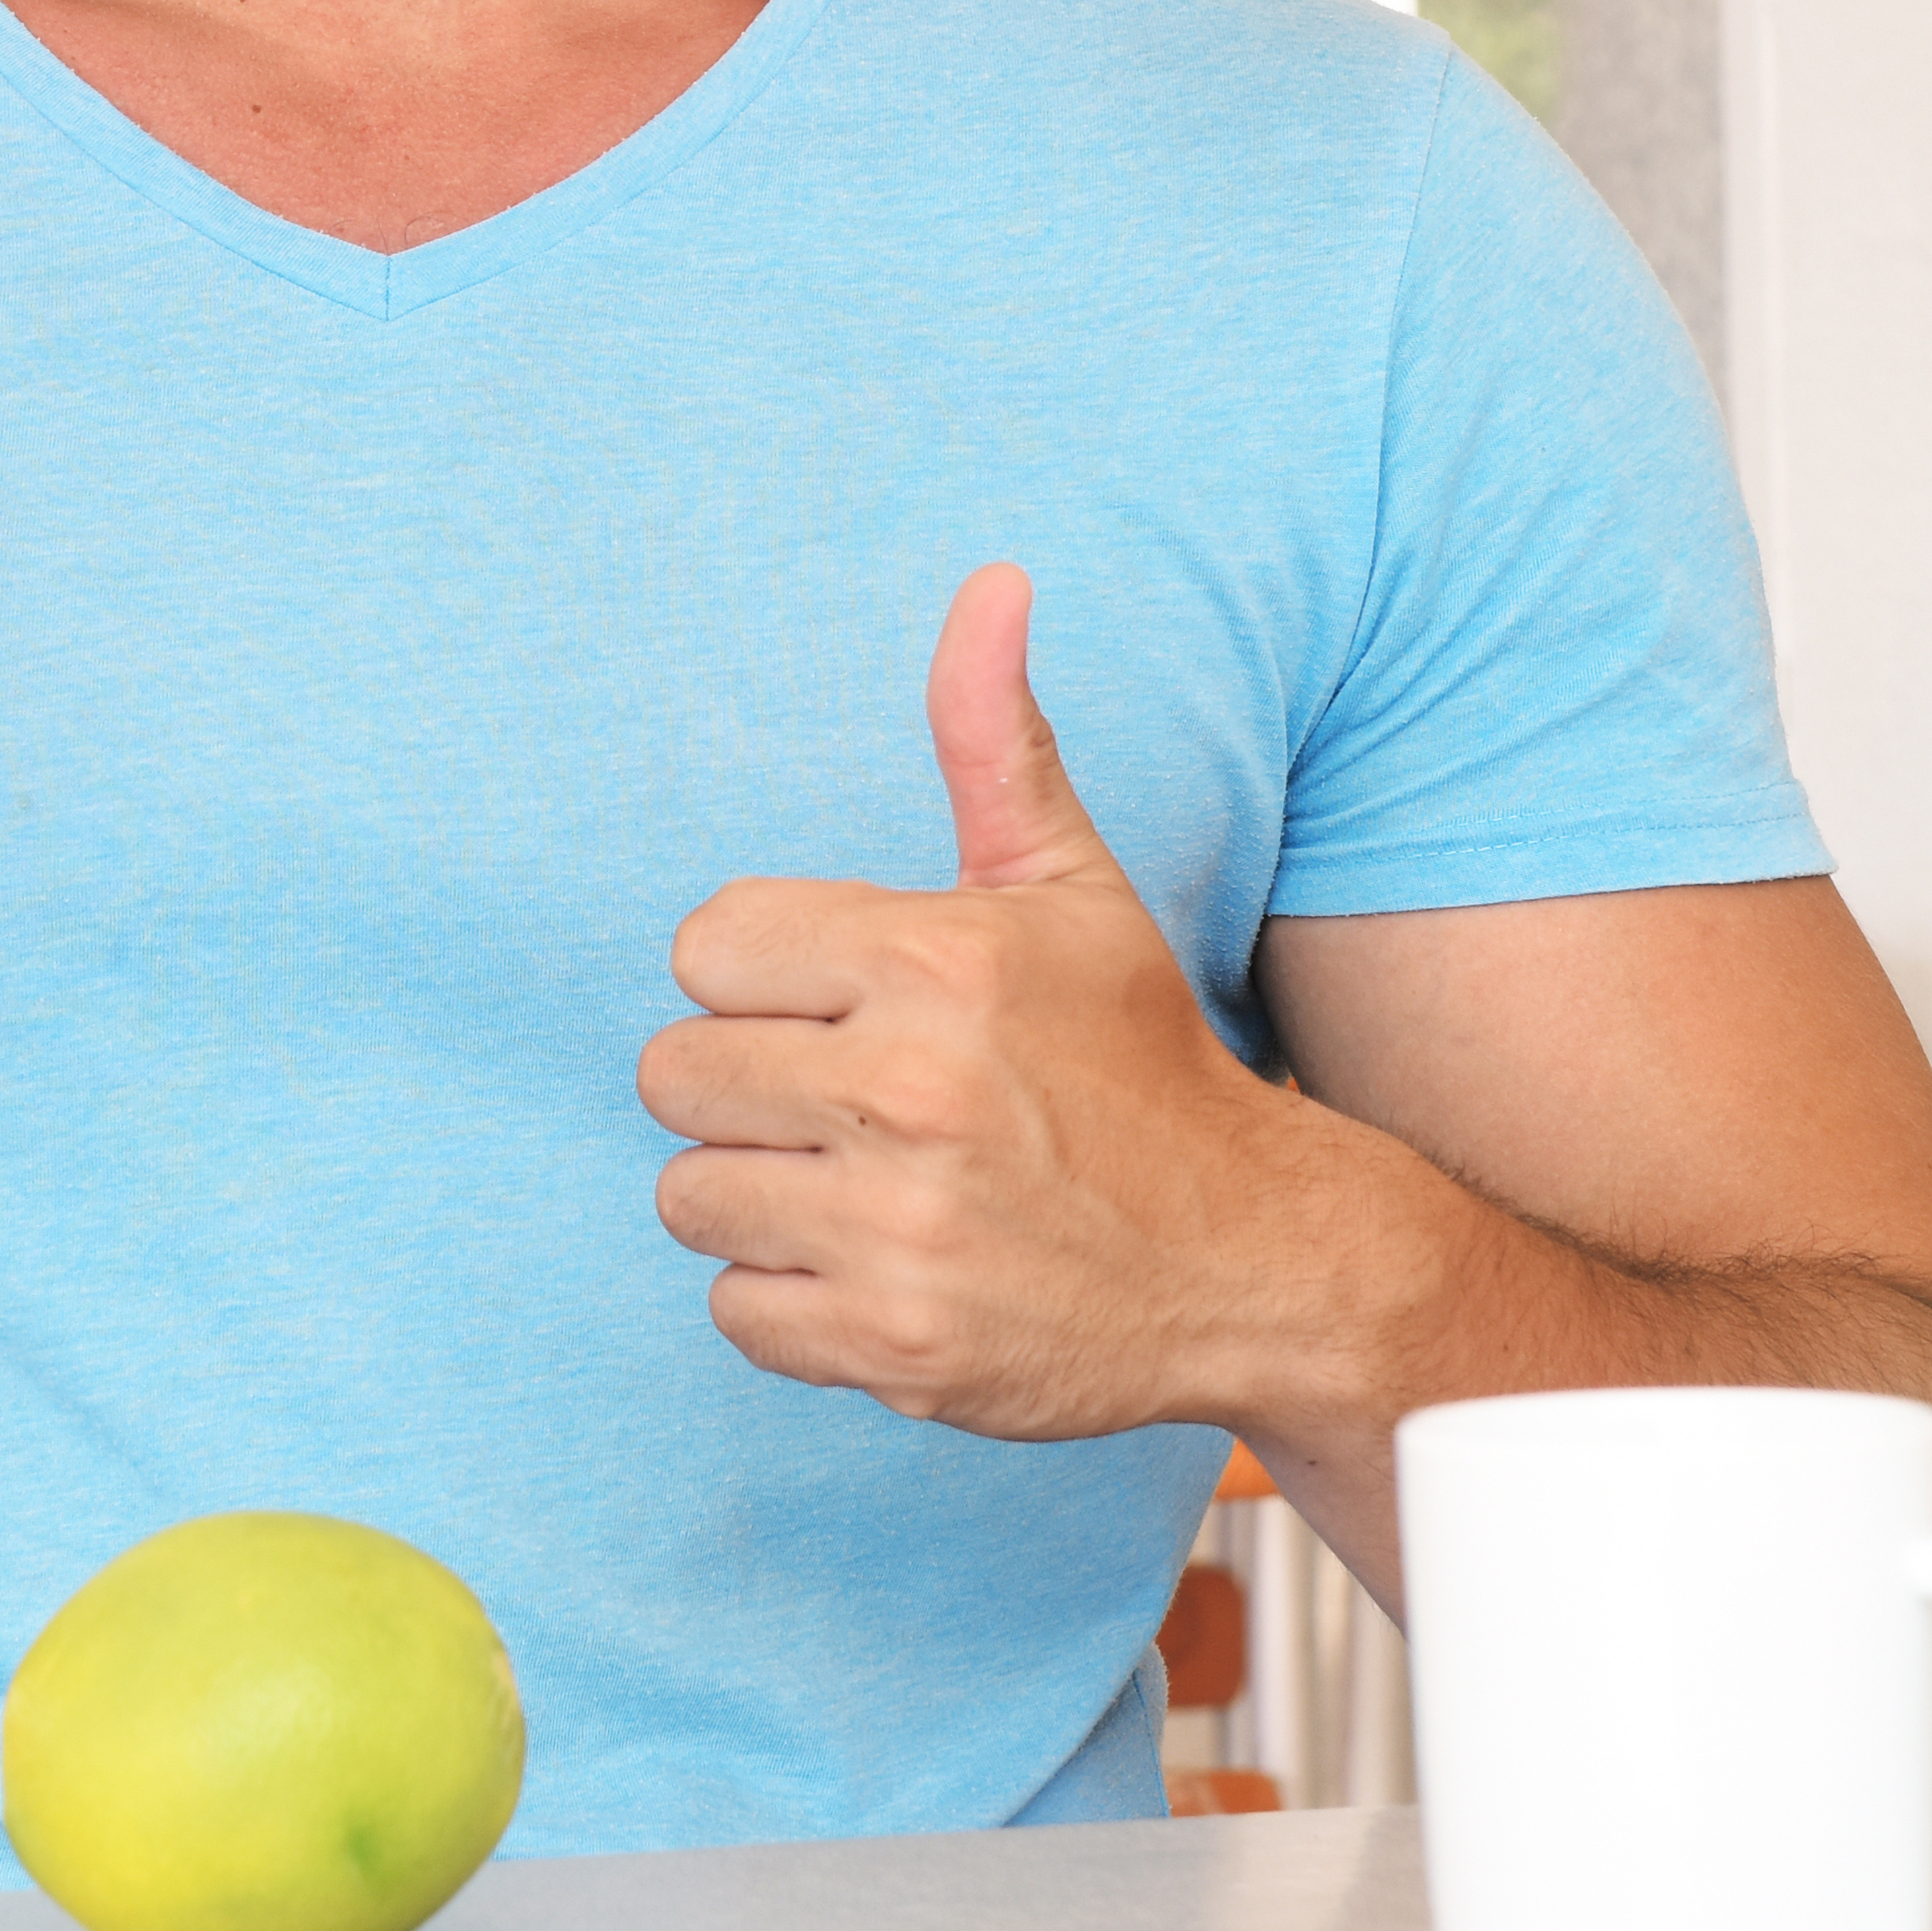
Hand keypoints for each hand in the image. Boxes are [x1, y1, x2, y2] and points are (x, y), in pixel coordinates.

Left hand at [638, 566, 1336, 1439]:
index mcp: (937, 960)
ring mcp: (902, 1227)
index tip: (844, 1008)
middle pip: (673, 1073)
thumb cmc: (1137, 1062)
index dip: (763, 981)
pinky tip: (886, 1267)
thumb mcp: (1071, 888)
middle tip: (854, 1104)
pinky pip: (733, 1309)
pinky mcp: (895, 1346)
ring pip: (690, 1193)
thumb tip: (989, 584)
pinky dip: (793, 1301)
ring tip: (871, 1185)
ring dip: (763, 1196)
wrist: (1258, 1258)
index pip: (703, 948)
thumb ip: (995, 740)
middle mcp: (912, 1090)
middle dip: (749, 1088)